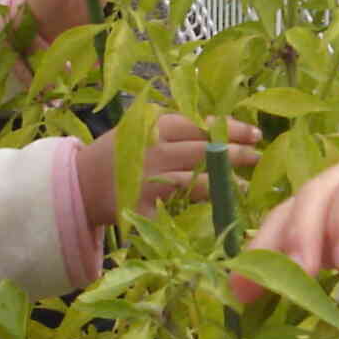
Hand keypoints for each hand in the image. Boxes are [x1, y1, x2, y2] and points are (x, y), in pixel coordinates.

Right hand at [76, 115, 259, 227]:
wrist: (79, 184)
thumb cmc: (120, 154)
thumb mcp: (142, 129)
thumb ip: (176, 128)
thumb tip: (224, 129)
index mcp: (154, 126)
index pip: (201, 124)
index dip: (232, 128)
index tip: (256, 133)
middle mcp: (153, 150)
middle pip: (204, 151)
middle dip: (237, 154)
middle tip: (259, 157)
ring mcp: (148, 180)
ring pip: (196, 181)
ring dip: (225, 184)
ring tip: (247, 187)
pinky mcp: (143, 207)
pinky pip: (176, 211)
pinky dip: (198, 213)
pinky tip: (218, 214)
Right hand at [239, 145, 338, 305]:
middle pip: (318, 194)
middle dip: (301, 234)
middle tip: (296, 278)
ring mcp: (332, 198)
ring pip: (290, 213)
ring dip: (268, 249)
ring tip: (246, 289)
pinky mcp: (317, 228)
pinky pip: (284, 238)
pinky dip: (265, 263)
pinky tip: (245, 292)